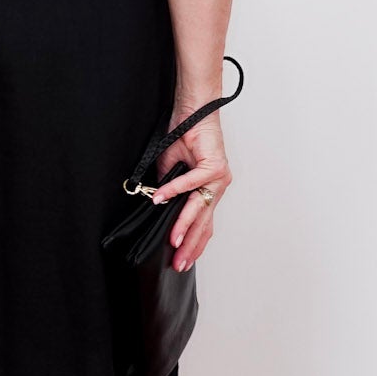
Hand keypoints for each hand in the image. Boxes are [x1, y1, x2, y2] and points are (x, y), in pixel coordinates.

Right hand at [149, 115, 231, 271]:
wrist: (193, 111)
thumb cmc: (184, 137)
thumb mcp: (171, 170)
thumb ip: (168, 191)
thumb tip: (158, 209)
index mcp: (210, 190)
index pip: (204, 225)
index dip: (194, 244)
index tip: (183, 261)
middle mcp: (218, 187)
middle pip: (204, 223)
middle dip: (191, 246)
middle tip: (179, 264)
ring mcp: (218, 178)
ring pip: (199, 208)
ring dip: (184, 226)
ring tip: (173, 242)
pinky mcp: (214, 166)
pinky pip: (191, 183)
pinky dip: (174, 192)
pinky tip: (160, 201)